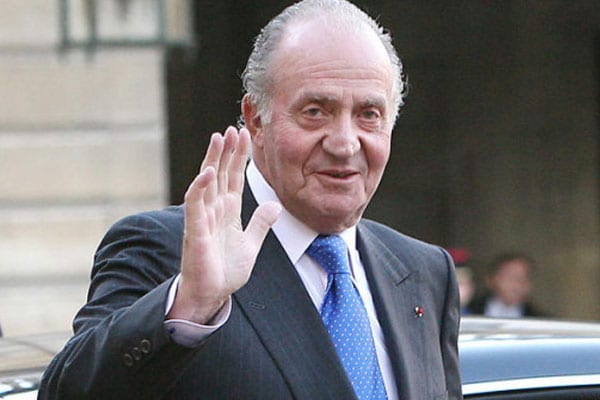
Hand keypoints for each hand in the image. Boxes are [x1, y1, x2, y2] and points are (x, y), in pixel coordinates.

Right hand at [168, 127, 280, 323]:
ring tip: (218, 138)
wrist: (211, 295)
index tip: (244, 136)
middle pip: (221, 174)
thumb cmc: (225, 271)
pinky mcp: (195, 231)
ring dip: (212, 160)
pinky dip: (201, 188)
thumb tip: (274, 204)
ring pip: (207, 183)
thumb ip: (261, 224)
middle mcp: (214, 211)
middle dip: (226, 151)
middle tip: (232, 128)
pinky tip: (208, 171)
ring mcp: (204, 219)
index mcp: (228, 212)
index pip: (234, 178)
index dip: (239, 157)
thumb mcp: (251, 245)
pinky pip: (196, 205)